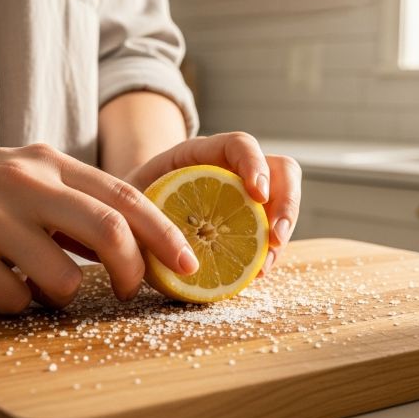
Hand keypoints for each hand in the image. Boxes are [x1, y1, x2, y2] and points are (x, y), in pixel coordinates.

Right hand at [0, 143, 198, 312]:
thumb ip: (72, 203)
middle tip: (133, 291)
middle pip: (110, 229)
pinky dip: (17, 304)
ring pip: (63, 278)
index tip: (188, 263)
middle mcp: (26, 183)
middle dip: (135, 270)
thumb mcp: (22, 176)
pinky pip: (13, 300)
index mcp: (48, 162)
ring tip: (40, 285)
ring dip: (63, 295)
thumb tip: (128, 243)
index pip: (126, 195)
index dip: (164, 233)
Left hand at [124, 132, 301, 274]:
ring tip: (262, 267)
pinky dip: (269, 252)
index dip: (255, 164)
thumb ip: (143, 212)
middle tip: (274, 238)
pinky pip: (271, 231)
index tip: (257, 194)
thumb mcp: (131, 198)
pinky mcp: (248, 220)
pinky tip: (255, 273)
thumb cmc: (133, 200)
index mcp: (203, 153)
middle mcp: (232, 168)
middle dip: (286, 204)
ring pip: (284, 203)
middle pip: (282, 170)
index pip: (240, 144)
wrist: (134, 211)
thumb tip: (159, 244)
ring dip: (281, 236)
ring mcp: (246, 194)